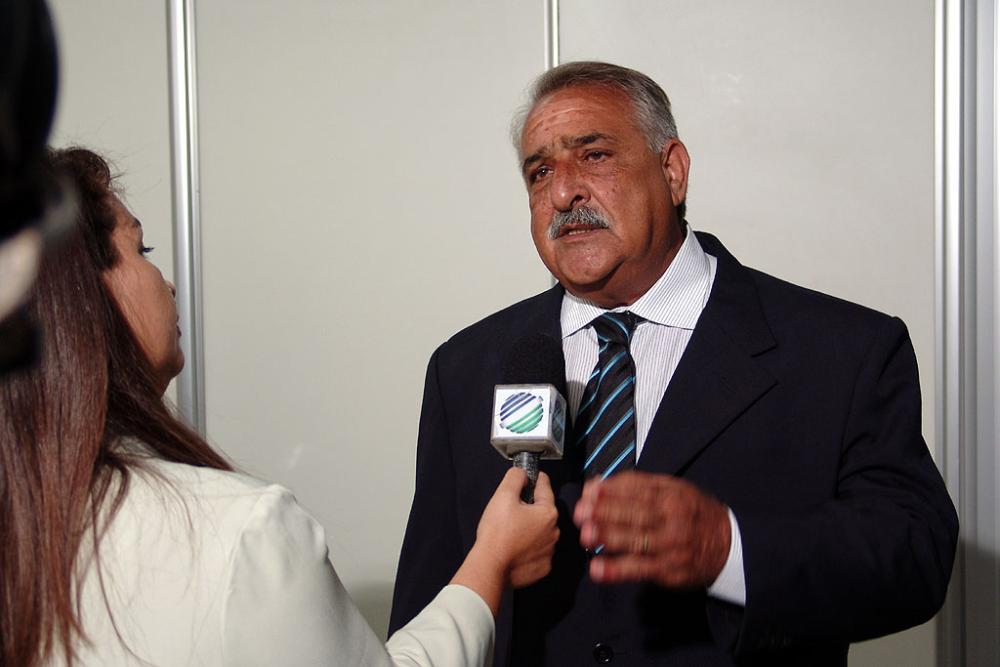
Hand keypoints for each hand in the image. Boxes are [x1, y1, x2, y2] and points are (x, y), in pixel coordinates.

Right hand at [451, 468, 558, 615]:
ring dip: (530, 529)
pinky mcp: (542, 567)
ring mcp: (549, 552)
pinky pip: (537, 552)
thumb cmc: (497, 533)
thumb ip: (515, 478)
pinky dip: (528, 549)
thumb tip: (522, 473)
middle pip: (543, 512)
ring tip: (510, 531)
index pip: (544, 487)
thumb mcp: (503, 495)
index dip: (535, 479)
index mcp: (548, 513)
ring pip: (541, 532)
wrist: (490, 567)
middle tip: (511, 511)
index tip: (531, 476)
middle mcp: (554, 533)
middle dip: (530, 508)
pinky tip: (514, 547)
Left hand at [572, 471, 729, 587]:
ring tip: (586, 536)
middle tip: (581, 513)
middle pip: (635, 513)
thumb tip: (597, 483)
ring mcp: (670, 545)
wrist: (729, 545)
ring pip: (637, 540)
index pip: (637, 489)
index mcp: (670, 494)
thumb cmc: (692, 514)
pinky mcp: (668, 570)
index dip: (611, 490)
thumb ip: (636, 486)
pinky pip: (640, 569)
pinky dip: (618, 570)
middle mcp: (671, 517)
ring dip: (610, 538)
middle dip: (606, 512)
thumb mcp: (673, 490)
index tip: (589, 492)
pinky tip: (599, 570)